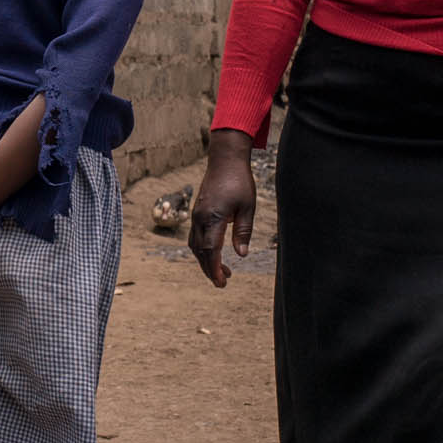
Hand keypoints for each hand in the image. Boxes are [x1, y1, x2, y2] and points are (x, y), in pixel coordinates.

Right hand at [188, 132, 257, 287]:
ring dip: (205, 260)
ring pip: (195, 245)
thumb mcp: (247, 207)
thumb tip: (241, 255)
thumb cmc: (239, 181)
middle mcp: (200, 218)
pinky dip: (202, 249)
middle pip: (200, 251)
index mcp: (213, 218)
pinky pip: (195, 236)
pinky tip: (214, 252)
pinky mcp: (197, 212)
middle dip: (209, 269)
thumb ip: (243, 232)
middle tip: (222, 283)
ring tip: (221, 270)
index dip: (214, 268)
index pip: (210, 250)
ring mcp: (196, 215)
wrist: (225, 159)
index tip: (221, 282)